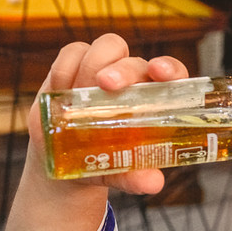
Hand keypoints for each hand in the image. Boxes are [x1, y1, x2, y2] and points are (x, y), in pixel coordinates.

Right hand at [29, 33, 189, 194]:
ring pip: (107, 47)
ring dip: (92, 65)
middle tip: (106, 85)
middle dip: (122, 69)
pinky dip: (65, 67)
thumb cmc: (104, 161)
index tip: (159, 73)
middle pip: (135, 60)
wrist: (64, 161)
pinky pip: (72, 52)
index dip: (168, 68)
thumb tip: (153, 183)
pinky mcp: (74, 67)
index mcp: (154, 99)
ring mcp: (103, 70)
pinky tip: (61, 89)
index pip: (171, 73)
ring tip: (78, 94)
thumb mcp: (120, 173)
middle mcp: (133, 80)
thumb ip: (136, 177)